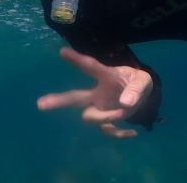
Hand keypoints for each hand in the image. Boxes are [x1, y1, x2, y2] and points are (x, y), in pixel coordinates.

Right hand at [37, 47, 152, 138]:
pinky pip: (107, 131)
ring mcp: (101, 108)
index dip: (77, 59)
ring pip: (89, 116)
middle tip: (41, 104)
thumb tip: (126, 104)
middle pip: (74, 97)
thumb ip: (136, 90)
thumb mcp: (143, 82)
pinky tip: (133, 133)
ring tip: (124, 112)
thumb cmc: (138, 82)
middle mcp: (98, 93)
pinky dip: (119, 134)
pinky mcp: (108, 121)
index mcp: (106, 76)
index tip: (62, 51)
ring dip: (105, 117)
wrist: (145, 97)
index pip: (90, 66)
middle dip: (58, 100)